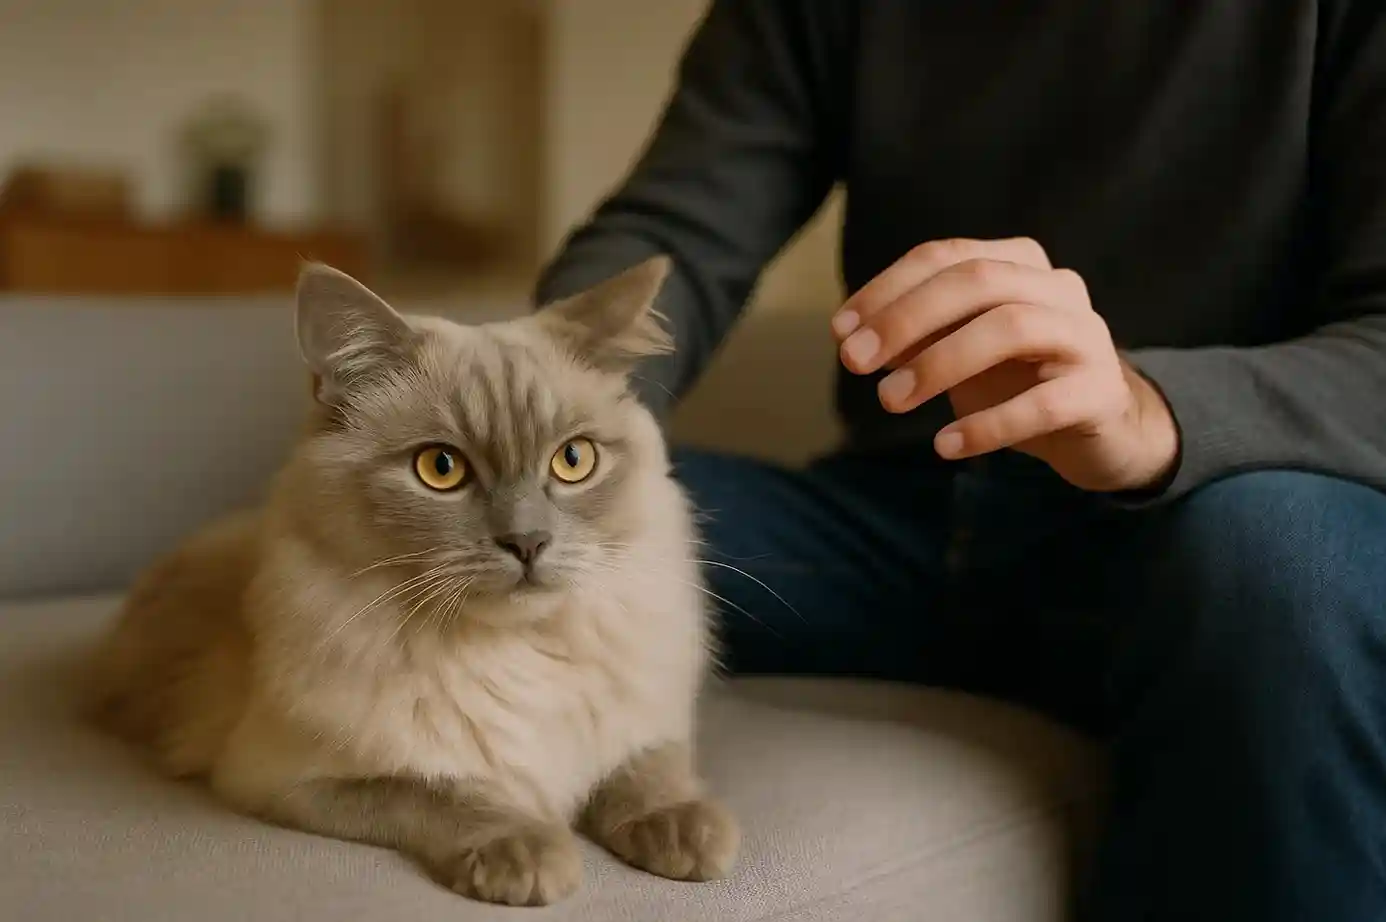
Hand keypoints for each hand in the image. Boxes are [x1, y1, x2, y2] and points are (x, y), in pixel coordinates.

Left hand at [831, 237, 1178, 492]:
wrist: (1100, 428)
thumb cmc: (1017, 379)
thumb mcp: (957, 351)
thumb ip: (914, 337)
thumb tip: (853, 338)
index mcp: (1019, 264)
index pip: (946, 257)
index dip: (886, 289)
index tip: (840, 330)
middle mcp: (1058, 287)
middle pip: (978, 281)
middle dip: (906, 318)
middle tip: (855, 362)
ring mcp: (1086, 335)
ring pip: (1011, 328)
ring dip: (940, 363)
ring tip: (889, 401)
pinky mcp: (1101, 391)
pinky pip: (1044, 403)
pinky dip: (989, 425)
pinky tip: (946, 446)